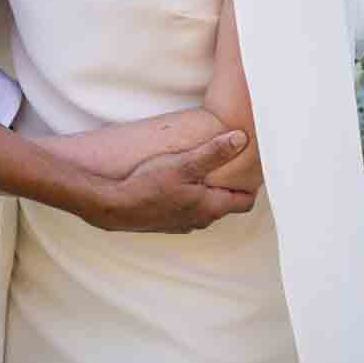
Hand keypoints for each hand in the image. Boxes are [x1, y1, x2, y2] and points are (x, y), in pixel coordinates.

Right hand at [92, 131, 255, 232]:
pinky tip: (179, 183)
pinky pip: (187, 210)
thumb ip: (214, 153)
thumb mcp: (184, 164)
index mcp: (210, 207)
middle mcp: (200, 219)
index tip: (251, 169)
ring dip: (209, 193)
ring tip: (206, 172)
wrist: (113, 205)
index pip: (244, 201)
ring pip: (205, 208)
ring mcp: (182, 223)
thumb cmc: (148, 185)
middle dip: (230, 186)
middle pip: (226, 204)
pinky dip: (191, 198)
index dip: (251, 185)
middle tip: (232, 165)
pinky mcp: (166, 222)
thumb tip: (241, 139)